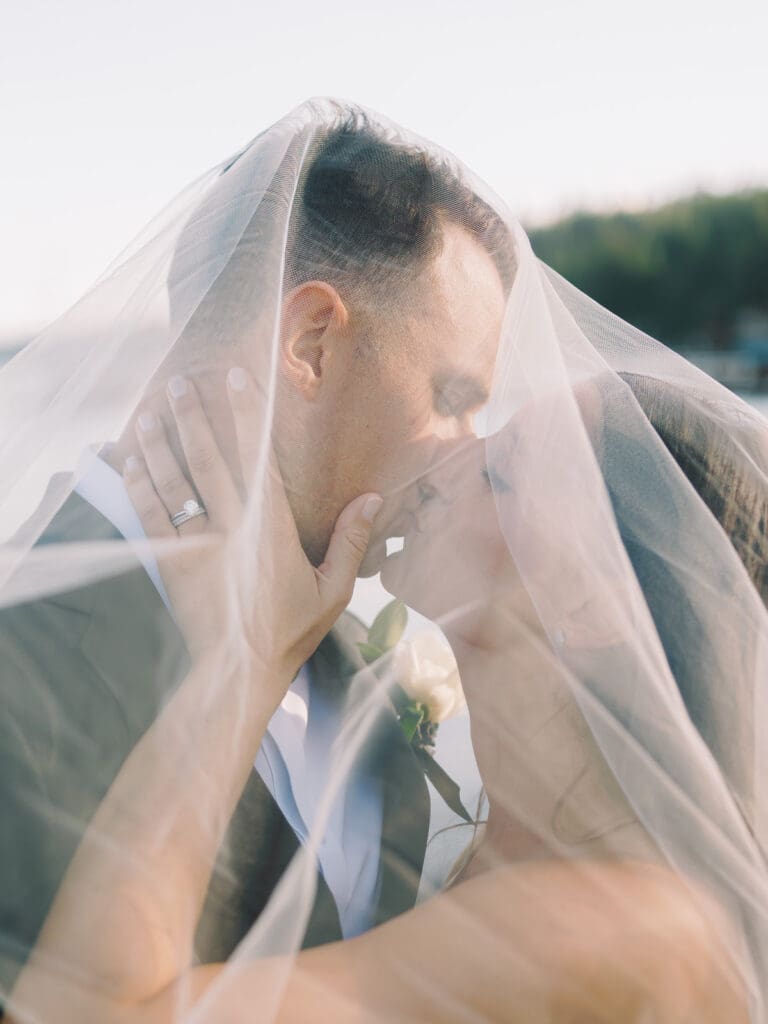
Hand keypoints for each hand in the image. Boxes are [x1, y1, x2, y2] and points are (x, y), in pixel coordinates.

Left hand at [124, 369, 381, 682]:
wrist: (238, 675)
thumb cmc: (290, 633)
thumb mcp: (334, 592)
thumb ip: (351, 542)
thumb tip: (373, 498)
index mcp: (270, 530)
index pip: (257, 459)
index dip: (247, 415)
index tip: (237, 378)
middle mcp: (230, 529)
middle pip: (208, 460)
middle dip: (193, 418)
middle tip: (181, 383)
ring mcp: (196, 546)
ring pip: (173, 483)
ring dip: (160, 444)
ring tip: (150, 410)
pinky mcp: (171, 564)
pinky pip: (151, 517)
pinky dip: (139, 486)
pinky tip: (130, 461)